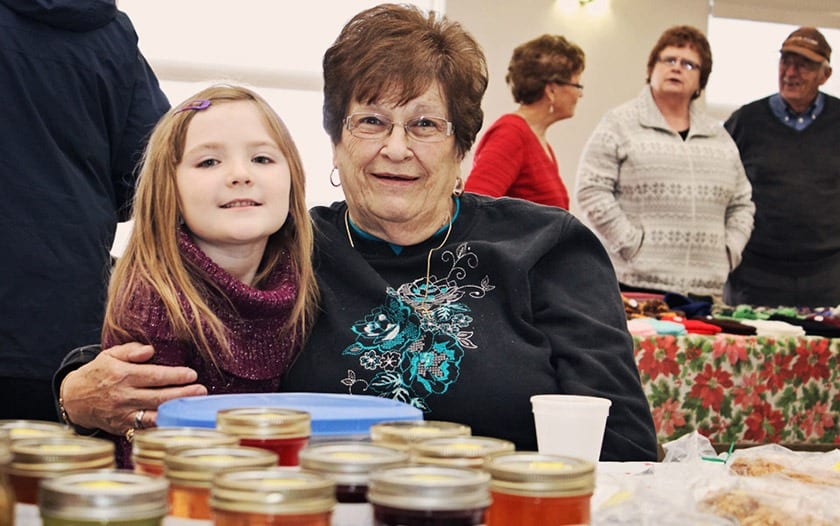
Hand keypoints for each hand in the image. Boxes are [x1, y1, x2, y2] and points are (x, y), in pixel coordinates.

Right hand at [61, 342, 207, 434]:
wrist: (74, 398)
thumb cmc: (98, 373)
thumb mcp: (110, 355)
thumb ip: (131, 350)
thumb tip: (150, 350)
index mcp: (122, 375)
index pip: (154, 376)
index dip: (175, 376)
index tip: (192, 374)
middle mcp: (123, 396)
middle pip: (158, 396)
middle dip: (182, 394)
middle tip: (201, 390)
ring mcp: (123, 414)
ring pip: (154, 414)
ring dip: (176, 411)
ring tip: (195, 406)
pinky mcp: (122, 427)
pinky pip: (145, 428)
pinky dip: (161, 426)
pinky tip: (178, 421)